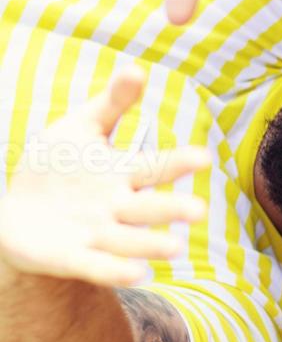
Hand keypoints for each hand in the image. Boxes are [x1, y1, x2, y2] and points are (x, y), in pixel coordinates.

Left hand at [0, 67, 207, 287]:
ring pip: (130, 240)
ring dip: (152, 245)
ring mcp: (98, 235)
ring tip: (175, 248)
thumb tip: (137, 68)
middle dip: (172, 210)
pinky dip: (115, 271)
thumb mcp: (80, 128)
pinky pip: (98, 266)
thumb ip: (112, 103)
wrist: (17, 213)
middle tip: (198, 212)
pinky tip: (137, 274)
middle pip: (150, 208)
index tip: (204, 157)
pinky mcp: (73, 259)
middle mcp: (118, 208)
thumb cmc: (58, 167)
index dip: (178, 163)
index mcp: (123, 174)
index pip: (155, 167)